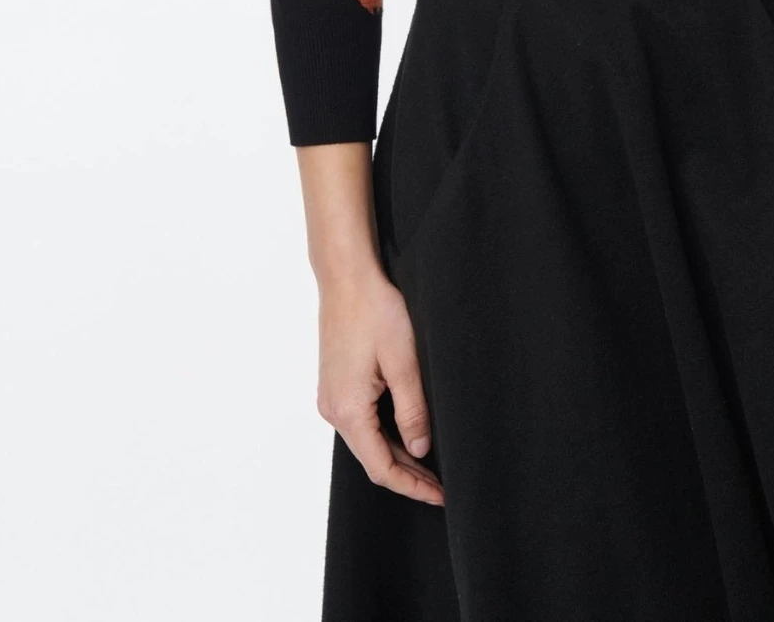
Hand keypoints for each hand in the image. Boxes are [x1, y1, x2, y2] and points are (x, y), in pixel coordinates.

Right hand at [316, 266, 444, 506]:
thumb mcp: (403, 361)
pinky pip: (361, 422)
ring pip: (367, 441)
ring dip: (397, 455)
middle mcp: (333, 410)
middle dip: (408, 475)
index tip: (441, 495)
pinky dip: (385, 435)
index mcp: (348, 410)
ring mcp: (331, 398)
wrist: (346, 278)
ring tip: (431, 465)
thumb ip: (412, 409)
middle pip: (373, 458)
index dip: (412, 486)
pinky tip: (408, 434)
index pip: (381, 467)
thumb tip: (421, 450)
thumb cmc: (375, 311)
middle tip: (442, 485)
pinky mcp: (336, 386)